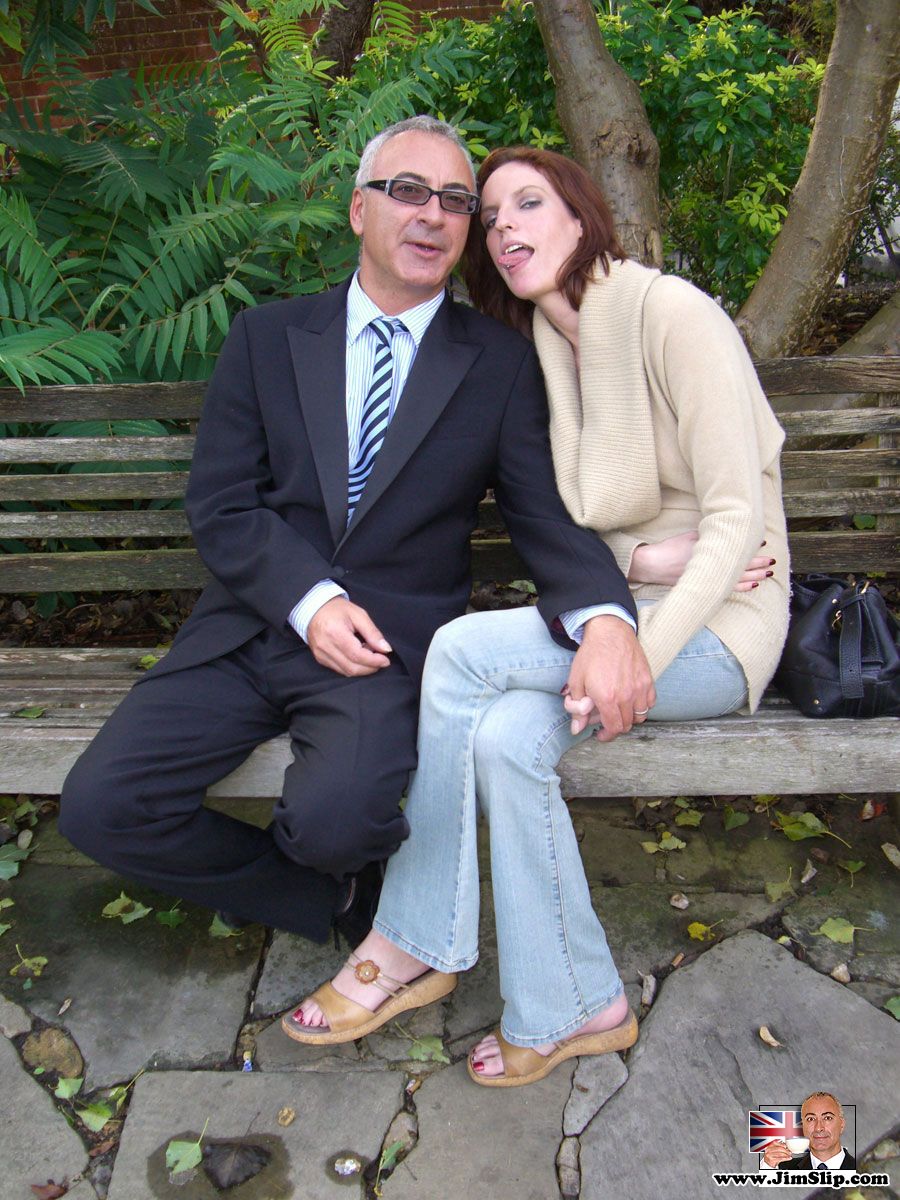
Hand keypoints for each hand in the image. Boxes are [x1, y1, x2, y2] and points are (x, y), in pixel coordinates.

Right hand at [307, 597, 391, 675]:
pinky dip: (353, 666)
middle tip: (380, 659)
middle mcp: (326, 647)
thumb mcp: (358, 615)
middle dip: (370, 667)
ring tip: (368, 655)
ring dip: (362, 668)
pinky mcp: (320, 659)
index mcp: (335, 633)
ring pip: (347, 672)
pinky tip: (358, 656)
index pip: (357, 655)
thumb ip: (373, 633)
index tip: (386, 660)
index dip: (374, 661)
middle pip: (352, 668)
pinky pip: (340, 670)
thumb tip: (386, 649)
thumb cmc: (337, 609)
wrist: (314, 609)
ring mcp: (321, 655)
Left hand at [562, 615, 654, 742]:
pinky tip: (631, 700)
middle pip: (627, 724)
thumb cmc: (591, 655)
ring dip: (629, 718)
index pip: (614, 728)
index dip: (607, 736)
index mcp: (607, 698)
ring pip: (640, 716)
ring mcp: (640, 688)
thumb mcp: (576, 681)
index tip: (601, 735)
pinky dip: (642, 706)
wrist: (610, 632)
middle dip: (616, 727)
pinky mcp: (648, 680)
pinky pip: (650, 702)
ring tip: (619, 710)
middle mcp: (626, 696)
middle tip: (606, 720)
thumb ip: (576, 708)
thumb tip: (577, 729)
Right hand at [630, 532, 773, 590]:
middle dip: (758, 564)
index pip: (735, 550)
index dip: (750, 548)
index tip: (763, 542)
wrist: (653, 565)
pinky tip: (753, 586)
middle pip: (739, 566)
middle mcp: (711, 567)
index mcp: (708, 551)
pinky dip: (742, 587)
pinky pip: (728, 589)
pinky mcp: (705, 586)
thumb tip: (726, 529)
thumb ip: (709, 534)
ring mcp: (709, 578)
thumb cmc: (670, 548)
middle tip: (772, 561)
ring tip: (769, 574)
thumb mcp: (690, 536)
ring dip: (754, 576)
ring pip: (737, 579)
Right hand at [762, 1141, 791, 1166]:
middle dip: (785, 1150)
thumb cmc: (771, 1157)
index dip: (781, 1144)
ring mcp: (769, 1155)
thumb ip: (777, 1148)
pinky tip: (788, 1158)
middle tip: (789, 1152)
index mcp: (769, 1146)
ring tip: (790, 1155)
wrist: (767, 1164)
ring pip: (780, 1154)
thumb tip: (785, 1146)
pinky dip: (786, 1158)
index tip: (786, 1146)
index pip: (775, 1143)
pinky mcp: (772, 1160)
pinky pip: (780, 1159)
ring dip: (786, 1155)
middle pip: (779, 1148)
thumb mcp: (773, 1151)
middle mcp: (768, 1150)